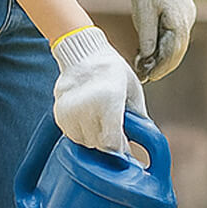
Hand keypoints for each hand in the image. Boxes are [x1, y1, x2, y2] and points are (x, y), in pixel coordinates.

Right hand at [51, 27, 147, 151]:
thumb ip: (139, 117)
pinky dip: (82, 133)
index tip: (125, 153)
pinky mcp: (60, 113)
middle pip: (98, 145)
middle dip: (109, 144)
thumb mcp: (133, 91)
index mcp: (108, 100)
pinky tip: (90, 121)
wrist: (83, 55)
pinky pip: (73, 135)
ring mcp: (71, 111)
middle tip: (117, 136)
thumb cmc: (112, 70)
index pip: (111, 143)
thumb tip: (146, 140)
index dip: (120, 150)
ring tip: (102, 124)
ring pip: (85, 142)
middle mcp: (86, 107)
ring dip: (95, 140)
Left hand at [129, 0, 193, 81]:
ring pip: (178, 44)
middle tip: (147, 76)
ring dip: (165, 56)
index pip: (171, 55)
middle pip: (177, 53)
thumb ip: (147, 37)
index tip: (147, 77)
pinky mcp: (183, 12)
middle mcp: (186, 22)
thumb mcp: (143, 12)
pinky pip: (176, 34)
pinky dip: (166, 44)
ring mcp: (187, 17)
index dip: (159, 68)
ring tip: (149, 64)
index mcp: (178, 24)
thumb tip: (147, 59)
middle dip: (163, 66)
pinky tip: (155, 47)